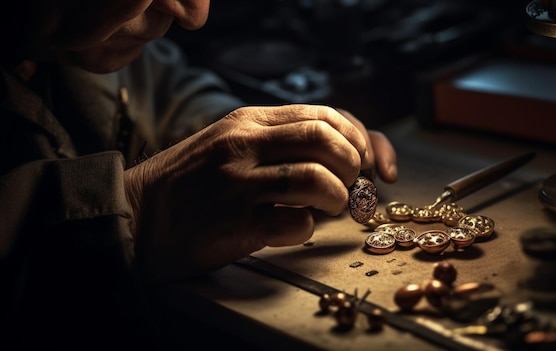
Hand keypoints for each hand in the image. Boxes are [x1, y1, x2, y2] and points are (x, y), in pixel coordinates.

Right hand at [124, 104, 396, 282]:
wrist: (136, 216)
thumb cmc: (193, 183)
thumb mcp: (232, 144)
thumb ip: (282, 141)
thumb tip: (348, 154)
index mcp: (248, 121)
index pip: (325, 115)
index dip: (361, 138)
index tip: (369, 163)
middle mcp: (244, 144)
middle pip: (327, 139)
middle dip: (353, 165)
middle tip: (348, 186)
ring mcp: (237, 183)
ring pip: (318, 179)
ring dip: (337, 198)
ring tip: (325, 209)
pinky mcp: (234, 223)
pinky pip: (295, 224)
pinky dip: (306, 229)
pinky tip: (289, 228)